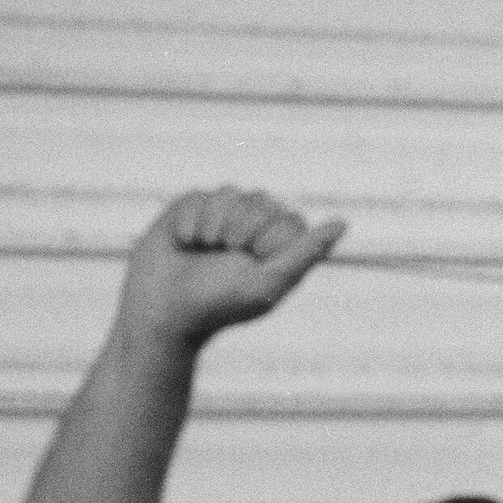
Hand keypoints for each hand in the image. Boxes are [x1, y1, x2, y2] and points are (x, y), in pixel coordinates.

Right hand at [113, 188, 344, 351]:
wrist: (160, 309)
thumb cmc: (219, 303)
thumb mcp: (268, 283)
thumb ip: (306, 252)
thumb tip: (342, 223)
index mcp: (280, 246)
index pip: (290, 219)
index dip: (268, 241)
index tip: (253, 264)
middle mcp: (256, 226)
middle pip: (262, 201)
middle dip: (240, 231)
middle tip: (224, 257)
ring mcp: (224, 214)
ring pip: (231, 194)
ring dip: (214, 227)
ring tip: (204, 250)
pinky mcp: (193, 207)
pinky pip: (202, 196)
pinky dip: (191, 222)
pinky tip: (185, 242)